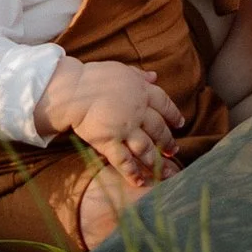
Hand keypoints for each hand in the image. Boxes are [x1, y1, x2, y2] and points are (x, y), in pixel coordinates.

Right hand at [43, 56, 184, 184]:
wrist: (72, 90)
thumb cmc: (93, 77)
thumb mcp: (121, 69)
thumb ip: (139, 75)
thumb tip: (154, 76)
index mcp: (142, 92)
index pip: (165, 105)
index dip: (174, 115)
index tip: (179, 124)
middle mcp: (138, 112)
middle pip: (159, 129)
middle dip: (168, 142)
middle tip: (174, 151)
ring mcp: (124, 129)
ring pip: (146, 148)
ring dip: (156, 161)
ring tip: (164, 171)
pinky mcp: (109, 142)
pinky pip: (124, 161)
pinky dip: (132, 173)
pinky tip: (139, 182)